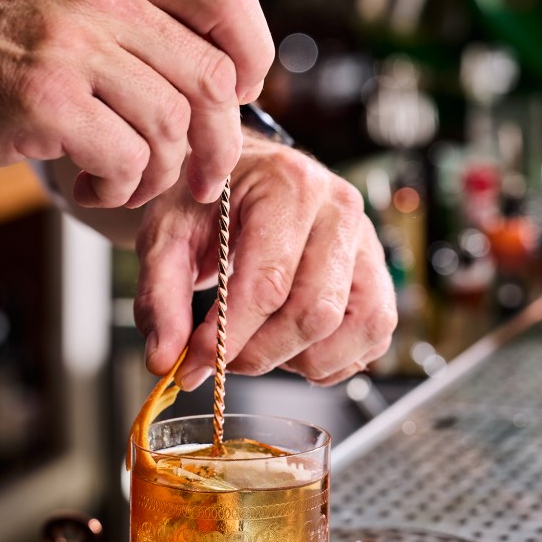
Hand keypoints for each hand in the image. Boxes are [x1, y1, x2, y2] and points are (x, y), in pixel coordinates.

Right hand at [0, 0, 273, 207]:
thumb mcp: (76, 18)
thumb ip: (144, 38)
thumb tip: (224, 91)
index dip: (254, 55)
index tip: (239, 99)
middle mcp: (99, 2)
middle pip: (210, 81)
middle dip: (218, 148)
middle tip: (199, 181)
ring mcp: (69, 46)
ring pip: (169, 128)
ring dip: (155, 177)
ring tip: (122, 184)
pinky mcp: (42, 98)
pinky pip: (123, 158)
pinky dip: (117, 190)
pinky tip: (90, 187)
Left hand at [134, 134, 396, 387]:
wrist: (242, 180)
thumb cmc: (209, 202)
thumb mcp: (167, 235)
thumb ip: (162, 298)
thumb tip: (167, 361)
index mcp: (289, 184)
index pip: (268, 282)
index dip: (230, 336)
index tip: (197, 362)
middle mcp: (340, 210)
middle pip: (315, 313)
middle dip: (262, 353)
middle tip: (224, 357)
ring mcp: (368, 243)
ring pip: (355, 331)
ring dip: (302, 359)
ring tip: (261, 342)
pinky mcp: (380, 275)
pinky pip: (372, 338)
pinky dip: (332, 359)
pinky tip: (292, 343)